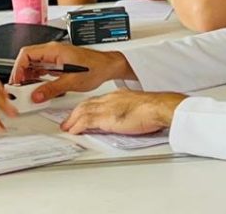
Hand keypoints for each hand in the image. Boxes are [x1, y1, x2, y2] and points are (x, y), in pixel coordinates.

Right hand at [11, 42, 131, 102]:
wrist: (108, 66)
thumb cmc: (95, 67)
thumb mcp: (72, 82)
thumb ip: (52, 89)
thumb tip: (36, 95)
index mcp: (54, 50)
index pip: (26, 54)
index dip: (18, 68)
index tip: (17, 81)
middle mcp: (52, 51)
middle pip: (27, 59)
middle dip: (21, 74)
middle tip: (20, 89)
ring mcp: (54, 57)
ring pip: (33, 64)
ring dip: (28, 77)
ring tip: (28, 91)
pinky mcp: (58, 63)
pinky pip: (41, 69)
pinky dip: (37, 78)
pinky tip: (38, 87)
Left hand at [60, 90, 185, 135]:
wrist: (158, 107)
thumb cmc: (154, 108)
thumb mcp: (138, 107)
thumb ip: (129, 111)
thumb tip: (127, 119)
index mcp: (118, 96)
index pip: (97, 100)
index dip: (87, 107)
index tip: (82, 112)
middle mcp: (109, 99)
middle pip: (86, 104)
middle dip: (75, 113)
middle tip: (69, 120)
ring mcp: (106, 107)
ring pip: (83, 111)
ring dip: (72, 120)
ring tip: (67, 127)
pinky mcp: (105, 118)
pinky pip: (86, 121)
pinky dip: (77, 126)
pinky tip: (73, 131)